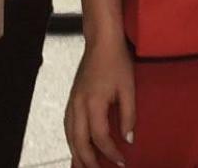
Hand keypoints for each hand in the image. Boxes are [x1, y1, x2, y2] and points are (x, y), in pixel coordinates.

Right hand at [65, 36, 135, 167]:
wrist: (101, 41)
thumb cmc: (116, 61)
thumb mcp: (129, 88)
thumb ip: (129, 115)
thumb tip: (129, 139)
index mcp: (93, 103)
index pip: (100, 137)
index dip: (111, 152)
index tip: (121, 162)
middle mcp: (78, 105)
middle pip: (79, 142)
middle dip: (88, 161)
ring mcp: (72, 102)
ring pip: (70, 135)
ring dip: (76, 153)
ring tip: (83, 167)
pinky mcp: (71, 98)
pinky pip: (68, 126)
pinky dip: (71, 140)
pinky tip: (76, 147)